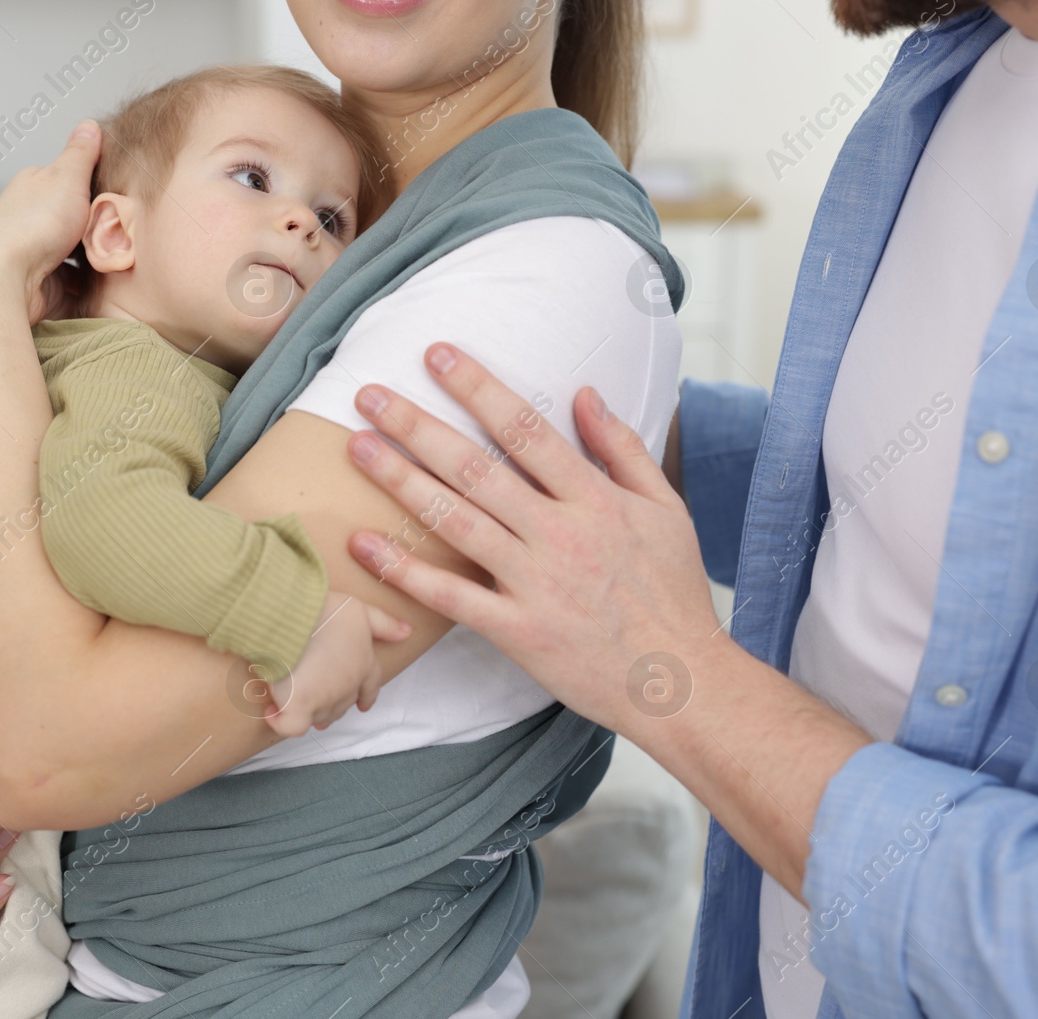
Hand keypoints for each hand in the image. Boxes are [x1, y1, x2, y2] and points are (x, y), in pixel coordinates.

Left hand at [0, 119, 101, 325]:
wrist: (3, 278)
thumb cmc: (32, 224)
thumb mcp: (66, 177)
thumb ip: (81, 154)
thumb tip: (89, 125)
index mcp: (34, 186)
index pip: (72, 183)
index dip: (98, 191)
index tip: (120, 201)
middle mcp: (31, 217)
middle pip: (77, 221)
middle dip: (100, 229)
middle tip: (122, 234)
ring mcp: (35, 252)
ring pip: (78, 254)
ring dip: (96, 259)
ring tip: (118, 261)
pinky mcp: (41, 284)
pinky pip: (74, 283)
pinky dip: (89, 286)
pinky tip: (103, 286)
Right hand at [263, 591, 409, 737]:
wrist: (292, 615)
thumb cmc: (323, 608)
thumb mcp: (359, 609)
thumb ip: (383, 624)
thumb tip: (408, 633)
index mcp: (364, 663)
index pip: (371, 686)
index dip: (367, 696)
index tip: (363, 705)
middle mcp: (348, 685)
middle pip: (343, 704)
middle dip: (332, 704)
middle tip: (315, 699)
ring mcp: (325, 699)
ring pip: (319, 715)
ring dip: (308, 709)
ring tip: (290, 698)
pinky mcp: (299, 707)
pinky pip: (291, 725)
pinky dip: (281, 720)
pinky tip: (272, 710)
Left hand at [342, 343, 721, 730]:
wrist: (680, 681)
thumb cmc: (674, 594)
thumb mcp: (666, 509)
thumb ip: (623, 449)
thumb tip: (587, 393)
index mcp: (595, 499)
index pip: (525, 428)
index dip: (478, 387)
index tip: (438, 356)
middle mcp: (559, 534)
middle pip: (476, 467)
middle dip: (418, 425)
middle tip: (370, 395)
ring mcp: (535, 583)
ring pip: (456, 521)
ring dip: (401, 481)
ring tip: (358, 447)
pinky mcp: (517, 631)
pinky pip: (450, 597)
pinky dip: (405, 571)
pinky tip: (363, 545)